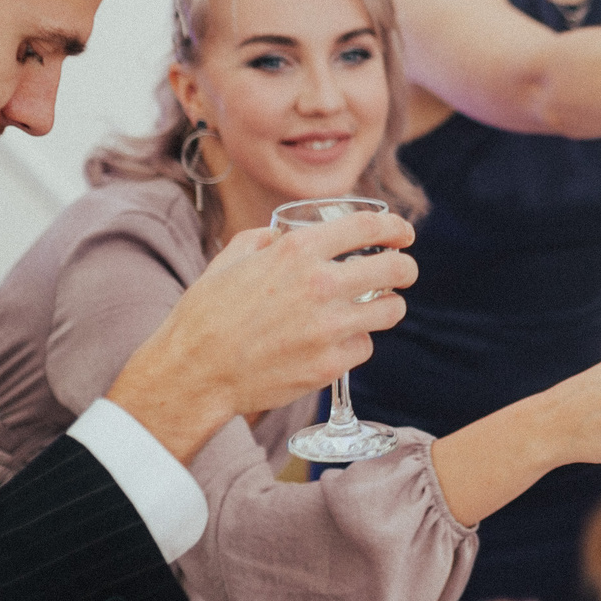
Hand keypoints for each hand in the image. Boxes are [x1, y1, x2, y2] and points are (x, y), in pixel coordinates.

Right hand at [107, 209, 416, 461]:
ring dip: (386, 307)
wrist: (194, 372)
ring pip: (390, 311)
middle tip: (403, 272)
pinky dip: (355, 342)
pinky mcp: (330, 364)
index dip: (396, 229)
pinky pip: (364, 347)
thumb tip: (283, 233)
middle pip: (396, 269)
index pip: (370, 228)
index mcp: (297, 251)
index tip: (403, 234)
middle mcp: (320, 284)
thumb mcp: (229, 259)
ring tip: (374, 307)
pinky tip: (336, 341)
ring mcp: (329, 327)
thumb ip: (264, 239)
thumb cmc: (206, 315)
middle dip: (406, 268)